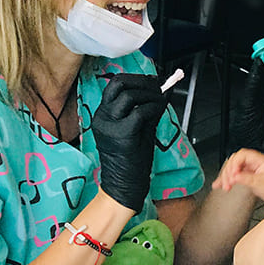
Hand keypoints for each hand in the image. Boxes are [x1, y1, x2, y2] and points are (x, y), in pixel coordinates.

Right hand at [93, 73, 166, 212]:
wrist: (124, 185)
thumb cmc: (131, 158)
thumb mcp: (137, 128)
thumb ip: (144, 109)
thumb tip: (160, 91)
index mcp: (103, 114)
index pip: (115, 85)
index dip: (135, 79)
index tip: (152, 82)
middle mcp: (103, 117)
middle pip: (119, 83)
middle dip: (142, 81)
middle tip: (157, 88)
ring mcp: (110, 125)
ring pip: (130, 95)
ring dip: (151, 95)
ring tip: (160, 102)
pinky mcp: (122, 134)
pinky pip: (140, 112)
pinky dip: (154, 108)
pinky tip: (159, 112)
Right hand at [212, 148, 263, 201]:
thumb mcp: (261, 182)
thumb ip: (246, 178)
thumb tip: (234, 176)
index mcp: (258, 159)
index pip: (242, 155)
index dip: (235, 163)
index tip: (233, 174)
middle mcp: (253, 162)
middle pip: (235, 160)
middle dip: (229, 171)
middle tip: (227, 182)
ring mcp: (250, 168)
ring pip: (233, 167)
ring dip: (226, 176)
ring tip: (224, 185)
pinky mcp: (247, 175)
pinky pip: (234, 174)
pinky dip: (227, 179)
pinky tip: (219, 183)